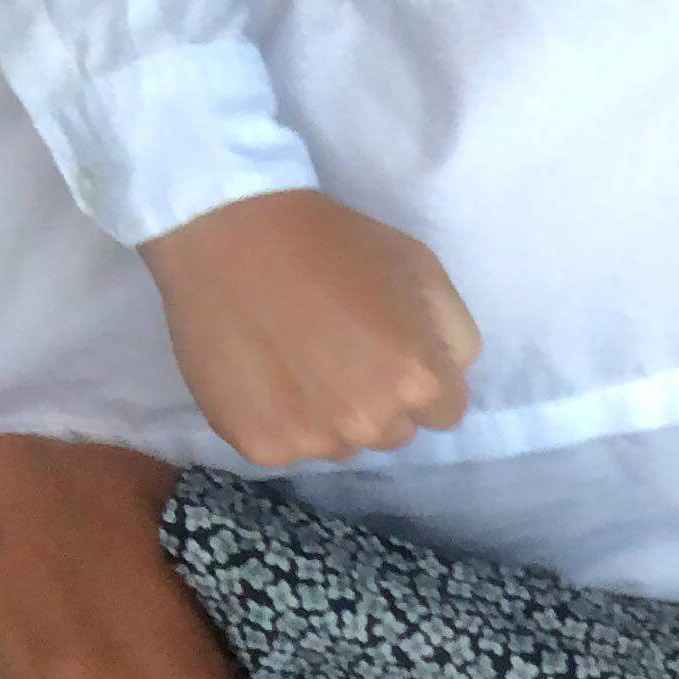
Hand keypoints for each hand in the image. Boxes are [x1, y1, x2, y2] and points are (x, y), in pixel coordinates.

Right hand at [140, 189, 481, 464]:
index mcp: (416, 379)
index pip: (445, 410)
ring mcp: (312, 441)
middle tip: (338, 346)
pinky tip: (262, 372)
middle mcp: (369, 423)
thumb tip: (453, 373)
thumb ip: (452, 330)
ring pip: (340, 444)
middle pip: (394, 433)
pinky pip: (287, 445)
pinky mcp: (261, 447)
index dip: (420, 376)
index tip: (390, 348)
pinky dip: (279, 418)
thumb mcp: (417, 263)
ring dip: (329, 414)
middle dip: (379, 398)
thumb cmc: (328, 239)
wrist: (225, 232)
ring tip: (295, 357)